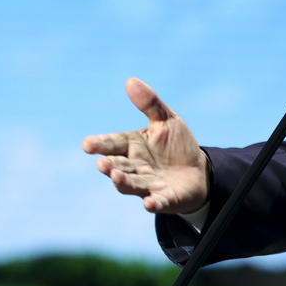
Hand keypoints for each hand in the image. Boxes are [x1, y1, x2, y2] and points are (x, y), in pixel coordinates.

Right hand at [82, 78, 208, 213]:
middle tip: (102, 163)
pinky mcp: (165, 199)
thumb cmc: (176, 145)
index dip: (100, 144)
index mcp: (133, 146)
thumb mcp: (167, 120)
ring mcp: (148, 185)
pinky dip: (153, 203)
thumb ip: (150, 104)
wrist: (198, 171)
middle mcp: (136, 167)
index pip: (113, 143)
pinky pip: (158, 202)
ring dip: (123, 182)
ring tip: (116, 176)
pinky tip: (149, 204)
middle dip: (110, 165)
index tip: (87, 144)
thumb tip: (130, 81)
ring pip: (132, 185)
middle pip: (119, 166)